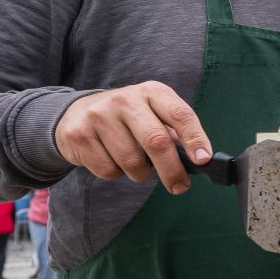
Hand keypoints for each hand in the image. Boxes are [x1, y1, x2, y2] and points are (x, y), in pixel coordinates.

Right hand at [54, 82, 211, 193]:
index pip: (180, 114)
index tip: (203, 160)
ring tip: (135, 164)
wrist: (76, 113)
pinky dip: (115, 173)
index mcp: (152, 92)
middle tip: (179, 187)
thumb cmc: (127, 119)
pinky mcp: (80, 134)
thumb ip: (174, 133)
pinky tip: (110, 158)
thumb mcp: (153, 114)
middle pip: (157, 141)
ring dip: (139, 173)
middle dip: (172, 170)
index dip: (195, 138)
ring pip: (132, 162)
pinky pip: (108, 169)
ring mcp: (100, 115)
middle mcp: (126, 99)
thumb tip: (199, 160)